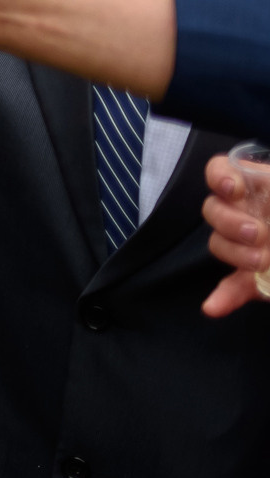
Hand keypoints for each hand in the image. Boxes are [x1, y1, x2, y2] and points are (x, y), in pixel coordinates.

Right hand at [201, 153, 269, 316]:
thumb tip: (268, 192)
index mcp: (265, 188)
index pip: (223, 171)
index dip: (220, 176)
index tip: (236, 190)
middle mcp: (253, 213)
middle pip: (214, 209)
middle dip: (230, 222)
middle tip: (259, 234)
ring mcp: (253, 246)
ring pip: (219, 244)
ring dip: (234, 253)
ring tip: (262, 262)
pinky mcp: (256, 280)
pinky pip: (233, 287)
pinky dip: (223, 297)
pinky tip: (215, 307)